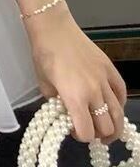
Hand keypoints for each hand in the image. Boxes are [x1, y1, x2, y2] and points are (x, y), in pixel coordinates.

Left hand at [27, 8, 128, 145]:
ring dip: (113, 125)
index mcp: (75, 98)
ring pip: (119, 114)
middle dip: (98, 135)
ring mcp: (105, 80)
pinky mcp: (111, 69)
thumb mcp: (44, 85)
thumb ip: (56, 103)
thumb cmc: (44, 55)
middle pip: (107, 127)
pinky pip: (122, 93)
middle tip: (89, 131)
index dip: (80, 137)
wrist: (54, 29)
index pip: (86, 132)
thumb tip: (65, 113)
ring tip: (105, 128)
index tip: (73, 131)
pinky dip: (119, 104)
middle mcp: (94, 93)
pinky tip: (111, 106)